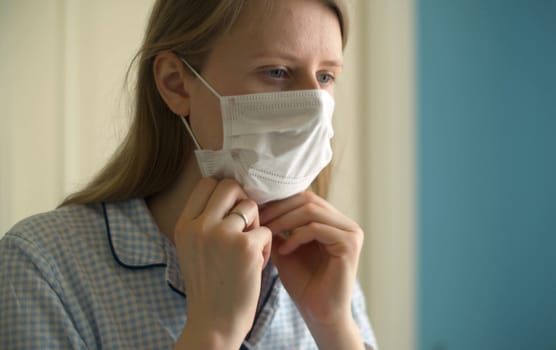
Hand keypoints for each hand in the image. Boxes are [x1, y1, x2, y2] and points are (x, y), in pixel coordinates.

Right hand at [173, 178, 270, 348]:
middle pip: (230, 186)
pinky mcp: (246, 246)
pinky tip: (256, 264)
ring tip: (250, 248)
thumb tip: (231, 191)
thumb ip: (205, 221)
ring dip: (256, 224)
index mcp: (184, 225)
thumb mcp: (194, 248)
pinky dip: (266, 246)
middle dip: (242, 201)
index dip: (224, 193)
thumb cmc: (209, 286)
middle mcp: (200, 226)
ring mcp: (222, 234)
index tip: (231, 209)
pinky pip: (266, 230)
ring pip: (251, 206)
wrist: (214, 322)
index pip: (206, 184)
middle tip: (245, 224)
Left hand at [260, 191, 364, 348]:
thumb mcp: (284, 249)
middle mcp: (345, 223)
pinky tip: (283, 250)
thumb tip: (257, 206)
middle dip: (278, 209)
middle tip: (257, 220)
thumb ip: (277, 229)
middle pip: (307, 200)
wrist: (319, 314)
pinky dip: (296, 237)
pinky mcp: (350, 244)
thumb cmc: (303, 285)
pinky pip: (317, 229)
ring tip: (266, 233)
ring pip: (311, 210)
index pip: (304, 198)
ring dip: (284, 220)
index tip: (255, 211)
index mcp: (333, 221)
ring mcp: (351, 232)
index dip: (278, 202)